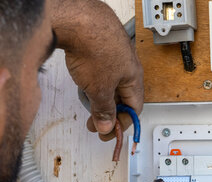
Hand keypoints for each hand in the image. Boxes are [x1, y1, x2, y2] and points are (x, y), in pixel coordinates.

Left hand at [51, 0, 143, 141]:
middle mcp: (127, 65)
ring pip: (111, 84)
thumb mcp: (99, 89)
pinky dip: (94, 82)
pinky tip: (84, 83)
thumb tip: (106, 125)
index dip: (122, 124)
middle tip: (97, 124)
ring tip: (89, 104)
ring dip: (101, 98)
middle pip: (123, 97)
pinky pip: (101, 72)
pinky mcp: (99, 47)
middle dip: (110, 113)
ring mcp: (113, 55)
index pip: (134, 109)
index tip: (109, 133)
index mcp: (134, 77)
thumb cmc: (94, 45)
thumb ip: (104, 111)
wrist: (77, 18)